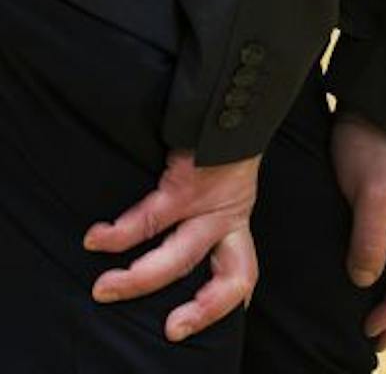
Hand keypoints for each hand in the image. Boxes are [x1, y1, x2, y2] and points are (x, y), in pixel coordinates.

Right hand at [84, 150, 261, 341]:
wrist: (230, 100)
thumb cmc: (214, 143)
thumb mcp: (218, 184)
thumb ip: (199, 213)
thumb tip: (162, 242)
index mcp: (235, 220)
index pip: (243, 268)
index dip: (229, 300)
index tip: (207, 319)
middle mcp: (230, 216)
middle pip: (229, 275)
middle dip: (202, 309)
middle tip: (171, 329)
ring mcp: (213, 201)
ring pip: (182, 255)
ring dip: (139, 278)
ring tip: (104, 288)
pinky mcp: (189, 182)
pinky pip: (153, 216)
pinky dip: (121, 232)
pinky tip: (97, 237)